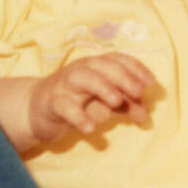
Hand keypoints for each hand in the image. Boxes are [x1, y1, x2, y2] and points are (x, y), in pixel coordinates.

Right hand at [28, 53, 153, 142]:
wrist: (37, 111)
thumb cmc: (76, 103)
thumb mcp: (103, 103)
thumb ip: (125, 106)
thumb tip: (144, 115)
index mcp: (95, 66)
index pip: (116, 59)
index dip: (135, 67)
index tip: (150, 82)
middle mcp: (80, 70)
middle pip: (101, 65)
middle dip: (122, 76)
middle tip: (138, 92)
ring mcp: (64, 85)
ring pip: (82, 78)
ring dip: (102, 87)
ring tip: (116, 101)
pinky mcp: (51, 104)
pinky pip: (63, 107)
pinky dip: (78, 116)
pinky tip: (91, 128)